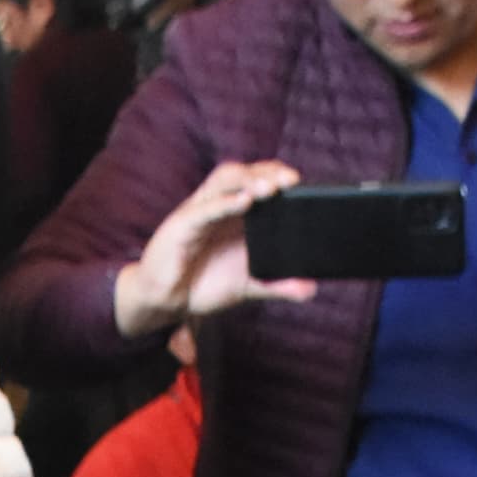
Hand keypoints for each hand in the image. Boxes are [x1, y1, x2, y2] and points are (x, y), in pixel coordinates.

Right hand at [109, 158, 313, 341]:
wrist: (166, 302)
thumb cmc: (203, 284)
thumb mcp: (247, 285)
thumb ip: (277, 284)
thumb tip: (311, 288)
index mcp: (234, 213)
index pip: (257, 180)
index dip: (277, 175)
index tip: (300, 183)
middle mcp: (218, 205)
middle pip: (242, 174)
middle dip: (267, 173)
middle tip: (291, 181)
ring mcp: (199, 211)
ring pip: (223, 182)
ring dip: (248, 181)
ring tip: (271, 188)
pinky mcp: (182, 225)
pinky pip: (205, 209)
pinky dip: (224, 203)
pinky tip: (244, 202)